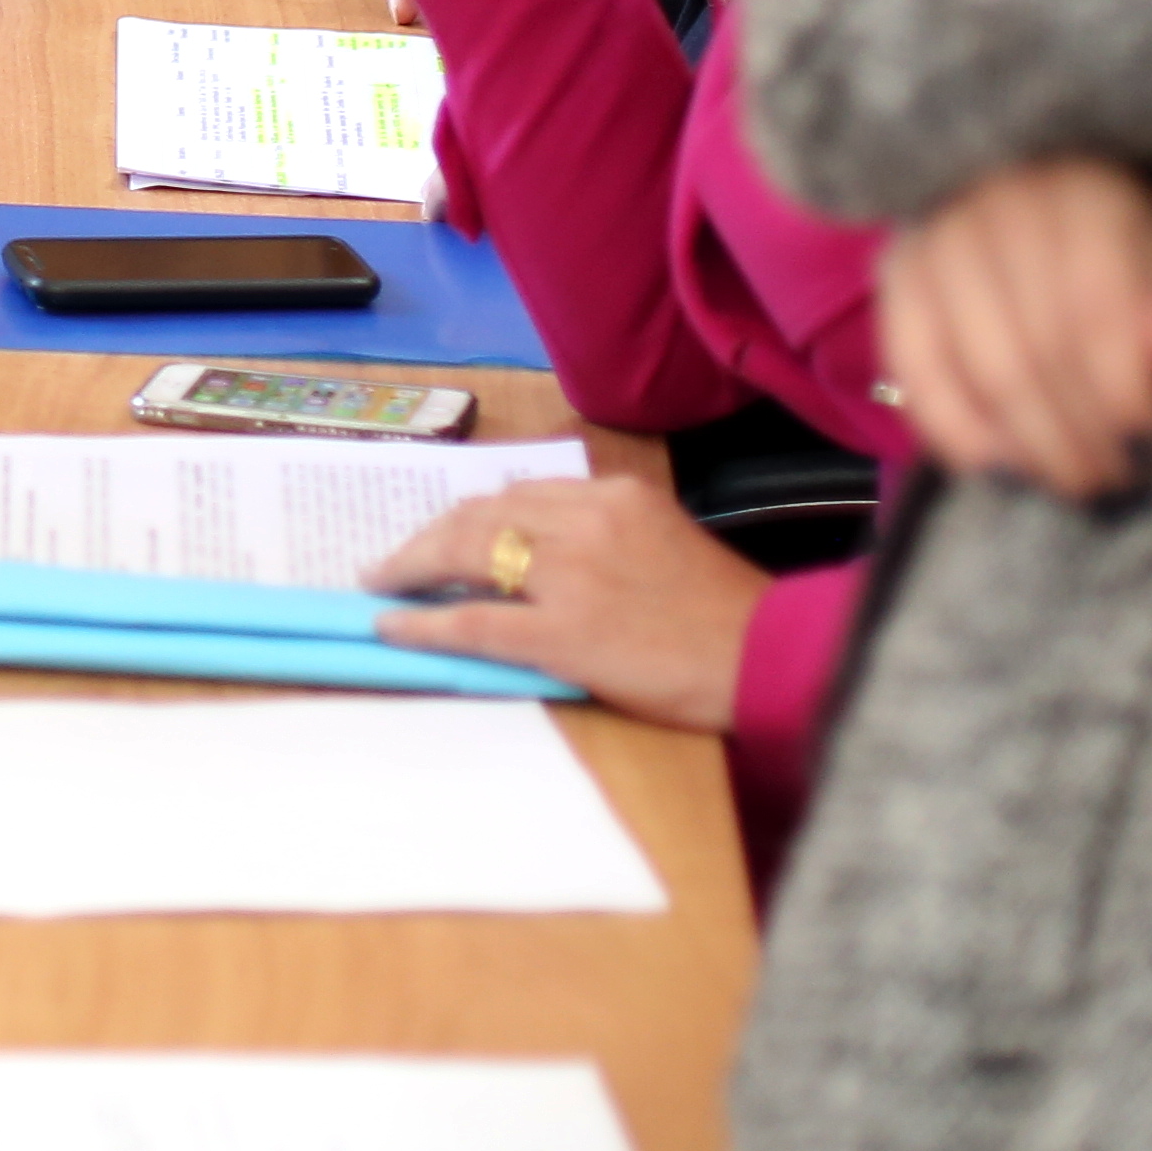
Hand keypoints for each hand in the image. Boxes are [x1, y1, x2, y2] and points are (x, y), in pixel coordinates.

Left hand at [363, 471, 765, 732]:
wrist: (766, 657)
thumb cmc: (721, 612)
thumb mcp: (661, 540)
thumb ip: (600, 533)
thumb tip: (530, 552)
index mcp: (612, 493)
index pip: (516, 493)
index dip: (467, 516)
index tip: (440, 533)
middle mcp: (585, 519)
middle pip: (480, 515)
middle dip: (428, 537)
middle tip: (394, 561)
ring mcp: (571, 575)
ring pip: (467, 555)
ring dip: (413, 568)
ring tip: (384, 584)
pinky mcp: (565, 632)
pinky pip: (475, 622)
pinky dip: (425, 622)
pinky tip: (393, 626)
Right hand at [882, 155, 1151, 501]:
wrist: (1030, 196)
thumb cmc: (1111, 239)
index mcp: (1080, 193)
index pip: (1094, 308)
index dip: (1123, 392)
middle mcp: (997, 206)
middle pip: (1037, 348)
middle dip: (1080, 433)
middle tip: (1113, 479)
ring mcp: (935, 240)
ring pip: (983, 368)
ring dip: (1031, 445)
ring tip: (1071, 479)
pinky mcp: (895, 277)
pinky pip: (915, 368)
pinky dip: (952, 428)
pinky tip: (995, 466)